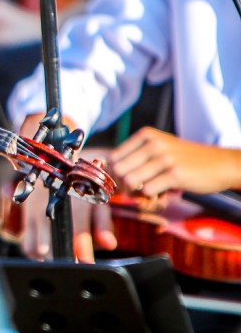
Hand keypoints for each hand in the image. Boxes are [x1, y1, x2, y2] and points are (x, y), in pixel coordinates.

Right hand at [14, 147, 116, 262]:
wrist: (57, 160)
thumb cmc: (81, 182)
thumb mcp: (97, 199)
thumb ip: (103, 223)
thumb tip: (109, 245)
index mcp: (69, 203)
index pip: (76, 234)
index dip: (82, 254)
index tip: (88, 266)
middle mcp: (47, 209)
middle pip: (49, 247)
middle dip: (61, 260)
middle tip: (73, 267)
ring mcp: (32, 212)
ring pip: (33, 248)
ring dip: (46, 258)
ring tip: (60, 260)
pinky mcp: (24, 215)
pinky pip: (24, 242)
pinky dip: (35, 252)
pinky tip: (48, 251)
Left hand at [111, 127, 240, 196]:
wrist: (221, 164)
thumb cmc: (186, 158)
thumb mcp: (161, 146)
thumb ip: (138, 154)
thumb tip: (111, 169)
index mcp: (146, 135)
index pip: (113, 156)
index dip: (114, 173)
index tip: (122, 183)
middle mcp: (152, 143)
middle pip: (118, 170)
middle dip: (122, 185)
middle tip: (133, 192)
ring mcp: (164, 158)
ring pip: (130, 181)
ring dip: (134, 193)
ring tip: (147, 194)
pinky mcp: (174, 174)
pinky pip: (147, 190)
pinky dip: (149, 197)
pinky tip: (159, 195)